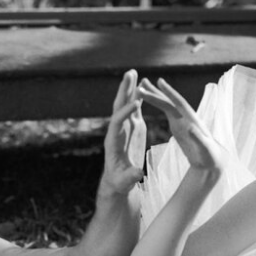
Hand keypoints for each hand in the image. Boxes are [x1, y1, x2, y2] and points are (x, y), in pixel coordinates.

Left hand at [100, 70, 146, 194]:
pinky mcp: (132, 128)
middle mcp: (117, 131)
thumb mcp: (126, 181)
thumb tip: (137, 173)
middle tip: (129, 74)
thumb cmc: (121, 182)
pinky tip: (142, 86)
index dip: (125, 113)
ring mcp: (125, 128)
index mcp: (113, 141)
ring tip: (133, 72)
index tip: (136, 103)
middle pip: (119, 107)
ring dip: (129, 89)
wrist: (119, 180)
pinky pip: (134, 110)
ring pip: (126, 105)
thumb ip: (131, 176)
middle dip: (124, 92)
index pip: (117, 122)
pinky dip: (138, 98)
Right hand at [137, 77, 222, 171]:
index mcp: (192, 121)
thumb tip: (190, 128)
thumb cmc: (210, 157)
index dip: (169, 93)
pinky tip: (152, 99)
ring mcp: (181, 121)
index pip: (179, 104)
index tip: (159, 82)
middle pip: (169, 102)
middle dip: (156, 92)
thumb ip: (198, 139)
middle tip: (142, 82)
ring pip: (166, 105)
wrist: (212, 160)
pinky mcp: (178, 126)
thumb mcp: (205, 149)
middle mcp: (186, 117)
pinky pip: (166, 112)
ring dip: (155, 95)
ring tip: (143, 87)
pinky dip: (159, 104)